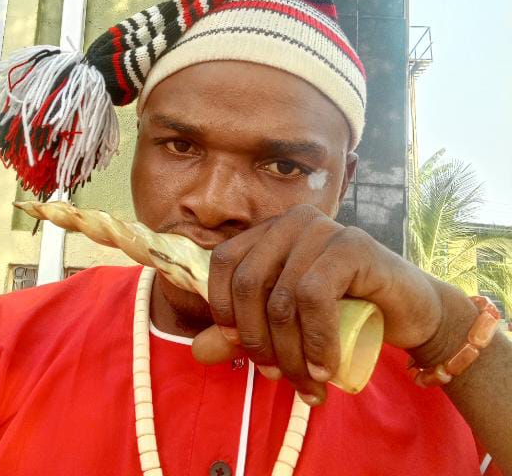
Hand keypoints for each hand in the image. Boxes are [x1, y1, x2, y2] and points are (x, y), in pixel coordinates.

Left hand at [193, 204, 446, 404]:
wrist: (408, 312)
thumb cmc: (342, 314)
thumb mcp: (285, 325)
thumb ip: (242, 334)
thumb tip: (198, 350)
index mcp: (269, 231)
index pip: (224, 261)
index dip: (221, 306)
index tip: (237, 346)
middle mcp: (292, 222)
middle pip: (249, 282)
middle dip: (257, 341)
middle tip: (274, 377)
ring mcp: (323, 229)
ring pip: (282, 297)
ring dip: (290, 353)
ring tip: (306, 384)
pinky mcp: (353, 245)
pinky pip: (314, 295)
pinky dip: (315, 341)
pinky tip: (324, 368)